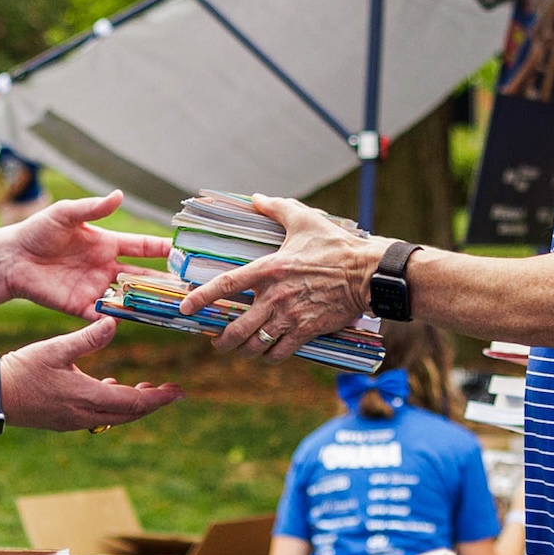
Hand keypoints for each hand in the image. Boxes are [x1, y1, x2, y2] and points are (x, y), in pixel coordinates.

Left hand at [0, 191, 171, 319]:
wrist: (11, 259)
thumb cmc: (37, 231)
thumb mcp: (65, 214)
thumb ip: (93, 209)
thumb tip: (119, 195)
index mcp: (106, 244)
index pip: (141, 247)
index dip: (162, 249)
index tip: (184, 251)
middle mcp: (105, 267)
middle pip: (143, 276)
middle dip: (165, 281)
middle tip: (189, 286)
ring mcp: (95, 288)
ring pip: (129, 298)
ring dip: (147, 302)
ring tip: (171, 307)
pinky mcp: (81, 307)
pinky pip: (105, 315)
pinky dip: (119, 319)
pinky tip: (134, 320)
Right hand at [0, 318, 183, 430]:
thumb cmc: (22, 369)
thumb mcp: (56, 348)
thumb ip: (87, 337)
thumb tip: (114, 321)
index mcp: (87, 397)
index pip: (134, 403)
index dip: (159, 398)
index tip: (178, 392)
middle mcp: (84, 415)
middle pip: (129, 414)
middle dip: (151, 403)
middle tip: (169, 391)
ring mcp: (73, 421)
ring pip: (114, 418)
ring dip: (132, 405)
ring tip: (145, 389)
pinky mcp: (62, 421)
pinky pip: (97, 417)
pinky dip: (111, 405)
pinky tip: (108, 387)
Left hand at [177, 193, 383, 361]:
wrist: (367, 274)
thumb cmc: (336, 246)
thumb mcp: (304, 220)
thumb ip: (276, 208)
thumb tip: (256, 198)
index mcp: (268, 269)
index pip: (225, 285)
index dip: (201, 298)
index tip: (186, 307)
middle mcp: (274, 297)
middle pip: (235, 329)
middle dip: (221, 341)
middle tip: (217, 342)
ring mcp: (290, 317)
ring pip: (254, 346)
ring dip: (244, 351)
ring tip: (240, 349)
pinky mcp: (306, 332)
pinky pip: (279, 353)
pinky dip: (270, 357)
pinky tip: (268, 353)